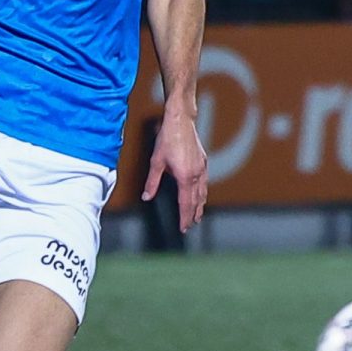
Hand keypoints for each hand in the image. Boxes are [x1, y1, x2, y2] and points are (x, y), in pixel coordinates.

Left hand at [143, 108, 207, 231]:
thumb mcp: (156, 162)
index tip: (183, 228)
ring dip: (200, 206)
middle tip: (190, 226)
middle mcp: (197, 175)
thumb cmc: (167, 139)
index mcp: (185, 177)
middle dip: (193, 215)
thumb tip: (146, 197)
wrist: (181, 122)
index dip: (184, 218)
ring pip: (203, 193)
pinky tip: (200, 195)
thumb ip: (152, 182)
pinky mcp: (203, 162)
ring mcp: (202, 168)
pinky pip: (204, 183)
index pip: (185, 204)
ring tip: (198, 216)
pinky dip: (202, 193)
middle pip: (196, 201)